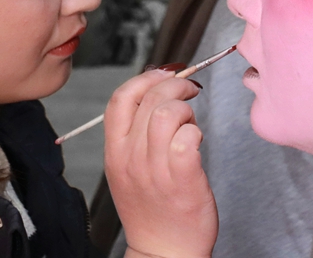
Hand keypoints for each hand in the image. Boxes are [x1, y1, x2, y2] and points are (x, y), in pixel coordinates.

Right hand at [105, 69, 216, 257]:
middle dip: (176, 85)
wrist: (164, 252)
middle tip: (191, 91)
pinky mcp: (183, 180)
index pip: (120, 98)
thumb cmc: (152, 208)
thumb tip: (158, 91)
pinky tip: (198, 141)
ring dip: (186, 108)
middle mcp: (131, 159)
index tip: (165, 73)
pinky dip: (196, 131)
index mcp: (114, 152)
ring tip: (192, 121)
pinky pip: (188, 138)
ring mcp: (156, 170)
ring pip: (168, 113)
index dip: (145, 77)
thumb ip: (136, 133)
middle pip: (150, 99)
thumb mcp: (129, 168)